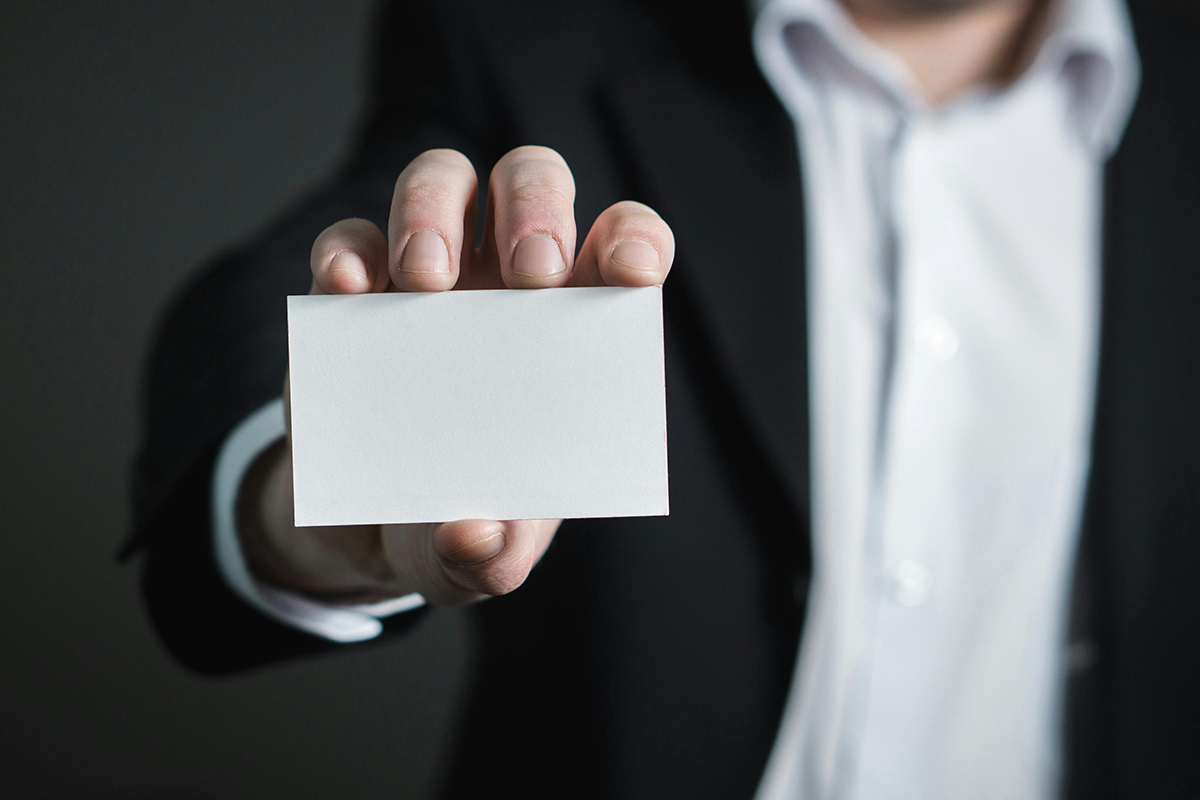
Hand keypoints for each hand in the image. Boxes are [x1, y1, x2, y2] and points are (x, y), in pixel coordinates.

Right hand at [238, 146, 673, 606]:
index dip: (635, 240)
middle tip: (530, 274)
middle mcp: (506, 282)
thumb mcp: (481, 557)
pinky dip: (348, 251)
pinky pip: (350, 239)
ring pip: (442, 180)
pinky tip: (350, 289)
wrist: (373, 527)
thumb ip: (493, 557)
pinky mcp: (352, 292)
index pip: (623, 246)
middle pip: (531, 182)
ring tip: (427, 282)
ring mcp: (427, 276)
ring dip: (435, 210)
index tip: (632, 275)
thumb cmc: (458, 521)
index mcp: (572, 327)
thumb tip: (477, 535)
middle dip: (537, 209)